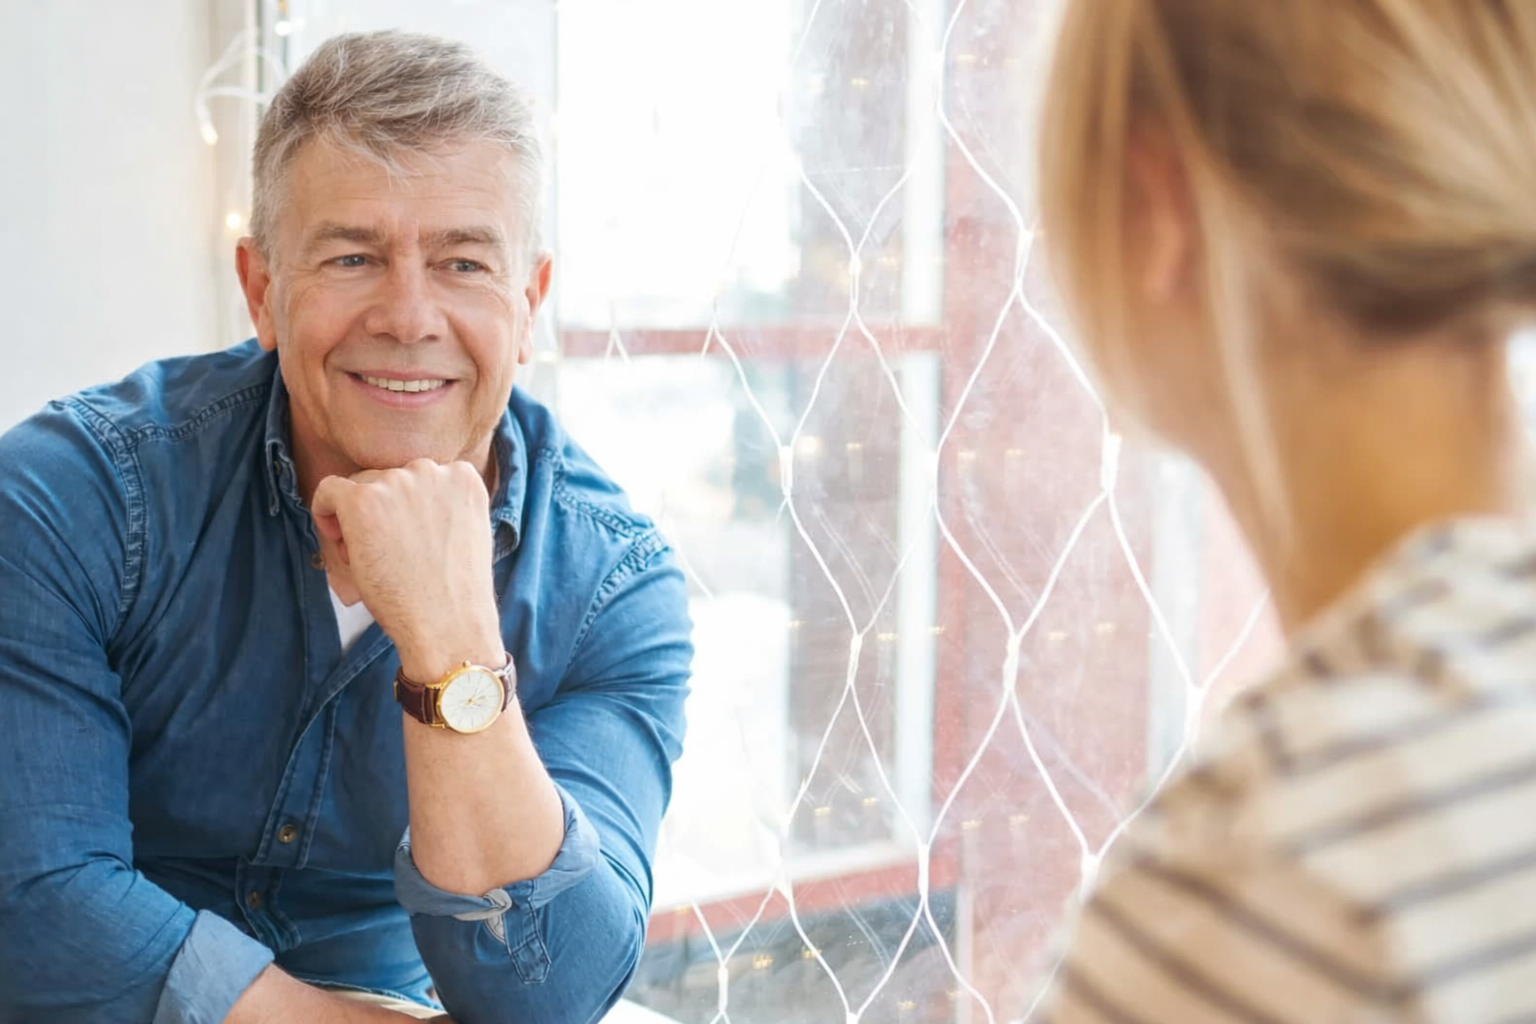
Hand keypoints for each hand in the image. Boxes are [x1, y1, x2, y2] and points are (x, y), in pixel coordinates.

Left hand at [311, 459, 502, 678]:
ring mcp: (397, 482)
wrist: (448, 624)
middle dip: (382, 512)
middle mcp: (430, 470)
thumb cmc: (455, 591)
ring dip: (359, 519)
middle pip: (388, 479)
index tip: (405, 537)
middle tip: (388, 553)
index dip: (406, 508)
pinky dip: (325, 511)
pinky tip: (337, 538)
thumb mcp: (464, 533)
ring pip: (361, 488)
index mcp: (462, 476)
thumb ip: (442, 508)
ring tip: (373, 559)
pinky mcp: (363, 500)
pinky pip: (329, 490)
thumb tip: (403, 506)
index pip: (420, 477)